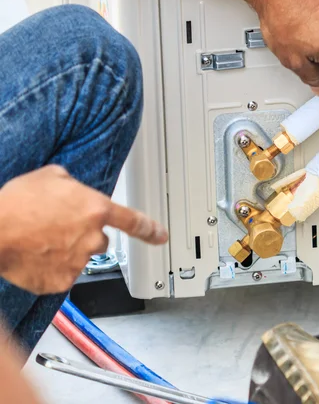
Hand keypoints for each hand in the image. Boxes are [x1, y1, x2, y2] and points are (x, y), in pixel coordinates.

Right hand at [0, 165, 167, 293]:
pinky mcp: (61, 282)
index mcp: (95, 209)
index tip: (161, 236)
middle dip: (82, 235)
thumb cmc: (17, 203)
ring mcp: (78, 262)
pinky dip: (51, 269)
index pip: (133, 221)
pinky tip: (35, 256)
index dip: (150, 230)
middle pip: (99, 240)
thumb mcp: (51, 177)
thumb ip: (73, 185)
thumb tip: (73, 191)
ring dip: (65, 251)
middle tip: (56, 228)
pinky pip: (62, 275)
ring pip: (79, 258)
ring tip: (39, 240)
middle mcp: (92, 238)